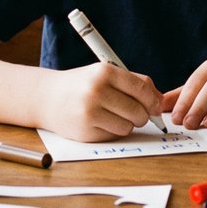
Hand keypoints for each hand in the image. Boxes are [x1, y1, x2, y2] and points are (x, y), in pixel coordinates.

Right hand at [38, 62, 162, 141]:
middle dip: (142, 116)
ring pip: (128, 126)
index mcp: (104, 72)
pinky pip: (114, 136)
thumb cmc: (82, 85)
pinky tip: (100, 122)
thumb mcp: (104, 74)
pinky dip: (112, 131)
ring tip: (113, 115)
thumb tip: (160, 101)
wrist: (46, 98)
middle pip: (138, 111)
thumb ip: (133, 83)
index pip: (142, 89)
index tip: (156, 106)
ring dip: (127, 124)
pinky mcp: (85, 131)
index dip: (154, 100)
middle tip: (136, 114)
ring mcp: (90, 112)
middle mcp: (96, 91)